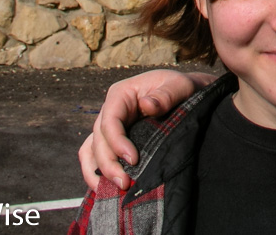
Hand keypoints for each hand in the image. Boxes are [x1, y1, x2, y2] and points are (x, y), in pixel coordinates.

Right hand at [79, 69, 215, 190]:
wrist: (184, 95)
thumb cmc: (180, 88)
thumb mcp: (179, 86)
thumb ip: (166, 95)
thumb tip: (147, 105)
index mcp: (121, 94)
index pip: (110, 120)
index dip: (117, 142)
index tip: (133, 160)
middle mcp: (110, 110)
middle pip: (99, 139)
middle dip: (108, 163)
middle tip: (124, 183)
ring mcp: (109, 127)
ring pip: (92, 150)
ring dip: (98, 171)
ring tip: (114, 189)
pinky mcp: (113, 140)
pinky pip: (94, 156)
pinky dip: (96, 172)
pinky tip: (106, 188)